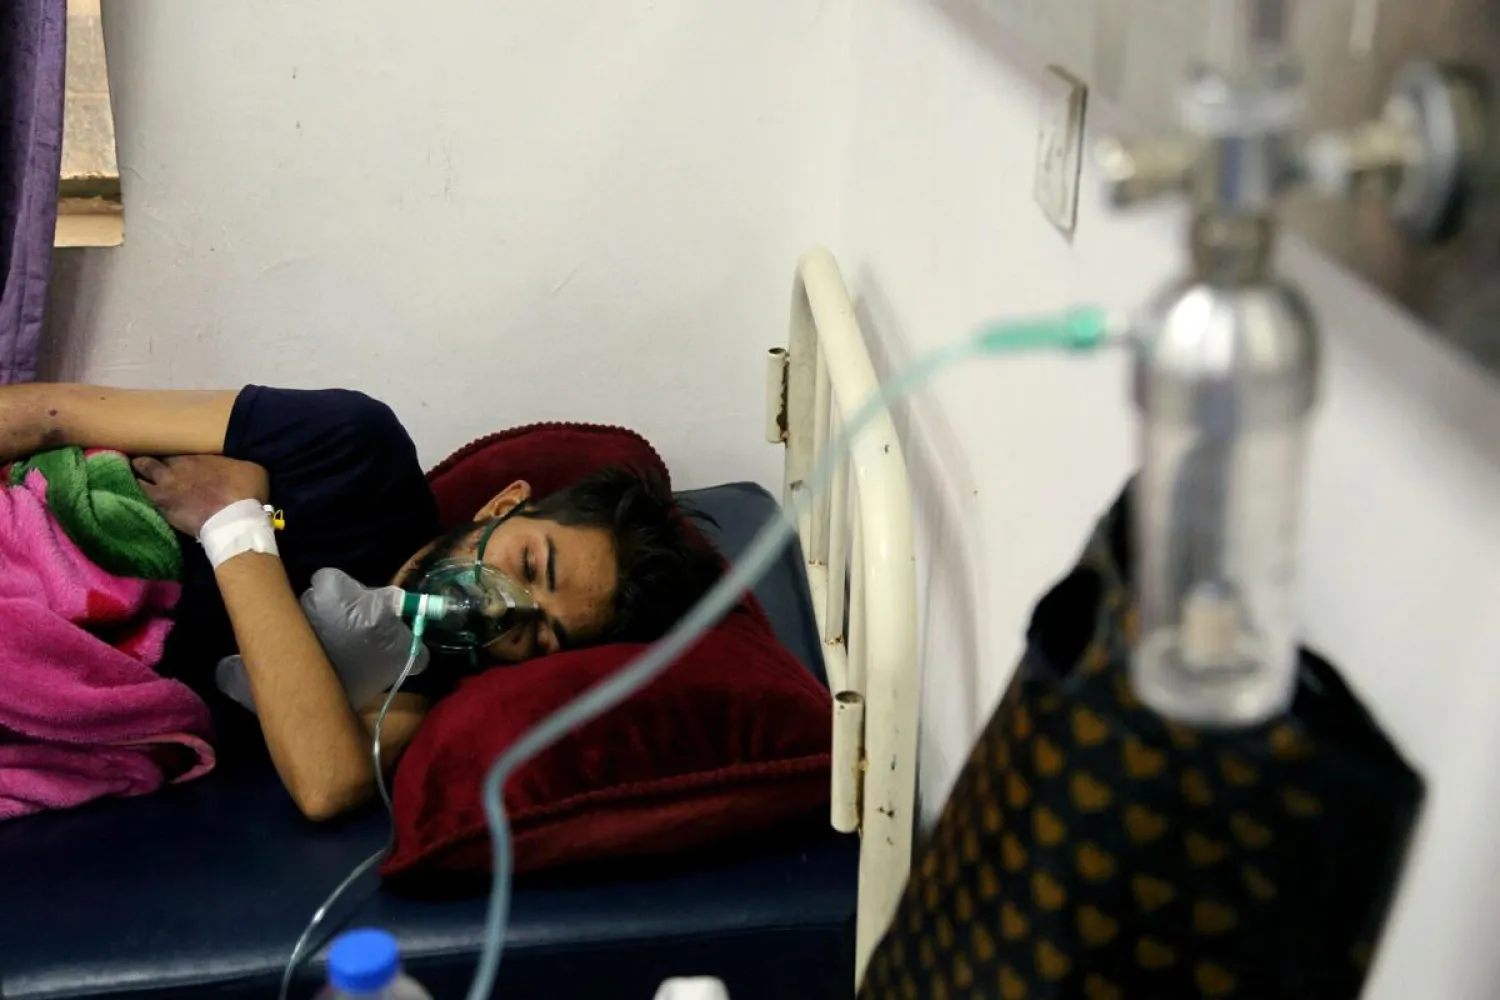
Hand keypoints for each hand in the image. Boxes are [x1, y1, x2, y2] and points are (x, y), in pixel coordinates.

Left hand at [132, 454, 269, 536]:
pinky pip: (144, 503)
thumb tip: (233, 462)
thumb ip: (233, 462)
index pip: (167, 450)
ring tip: (132, 481)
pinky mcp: (164, 513)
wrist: (234, 520)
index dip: (163, 452)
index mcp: (192, 458)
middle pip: (146, 463)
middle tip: (138, 463)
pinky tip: (136, 502)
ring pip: (139, 483)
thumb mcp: (249, 467)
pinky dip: (139, 501)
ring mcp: (165, 493)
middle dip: (142, 462)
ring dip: (135, 481)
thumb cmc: (244, 490)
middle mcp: (172, 472)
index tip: (161, 452)